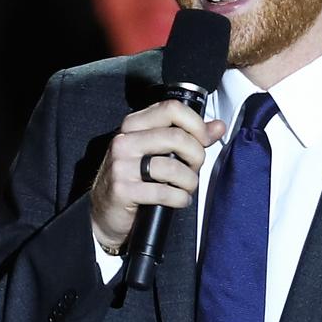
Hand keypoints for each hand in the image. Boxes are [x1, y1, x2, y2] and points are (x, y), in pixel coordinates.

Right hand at [90, 100, 224, 248]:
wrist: (104, 212)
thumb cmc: (134, 179)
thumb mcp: (157, 152)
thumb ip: (188, 137)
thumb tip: (217, 126)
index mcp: (134, 125)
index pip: (171, 109)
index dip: (196, 124)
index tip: (205, 139)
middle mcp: (125, 141)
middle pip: (177, 137)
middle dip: (196, 156)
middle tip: (194, 169)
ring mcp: (121, 165)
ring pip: (173, 166)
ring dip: (189, 182)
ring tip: (186, 188)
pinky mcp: (122, 189)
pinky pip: (164, 192)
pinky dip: (179, 199)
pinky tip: (178, 200)